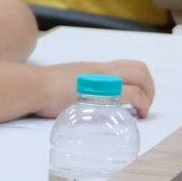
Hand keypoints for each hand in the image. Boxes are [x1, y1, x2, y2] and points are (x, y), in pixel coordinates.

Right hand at [37, 60, 156, 118]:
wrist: (32, 86)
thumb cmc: (39, 88)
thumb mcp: (63, 82)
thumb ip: (76, 87)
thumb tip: (77, 100)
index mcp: (93, 68)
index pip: (126, 65)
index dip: (138, 80)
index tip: (135, 97)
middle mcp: (102, 70)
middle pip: (140, 69)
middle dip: (149, 88)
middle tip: (144, 105)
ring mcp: (103, 79)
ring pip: (140, 78)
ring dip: (148, 95)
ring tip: (142, 111)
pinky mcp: (103, 92)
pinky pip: (132, 94)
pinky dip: (141, 104)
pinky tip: (136, 115)